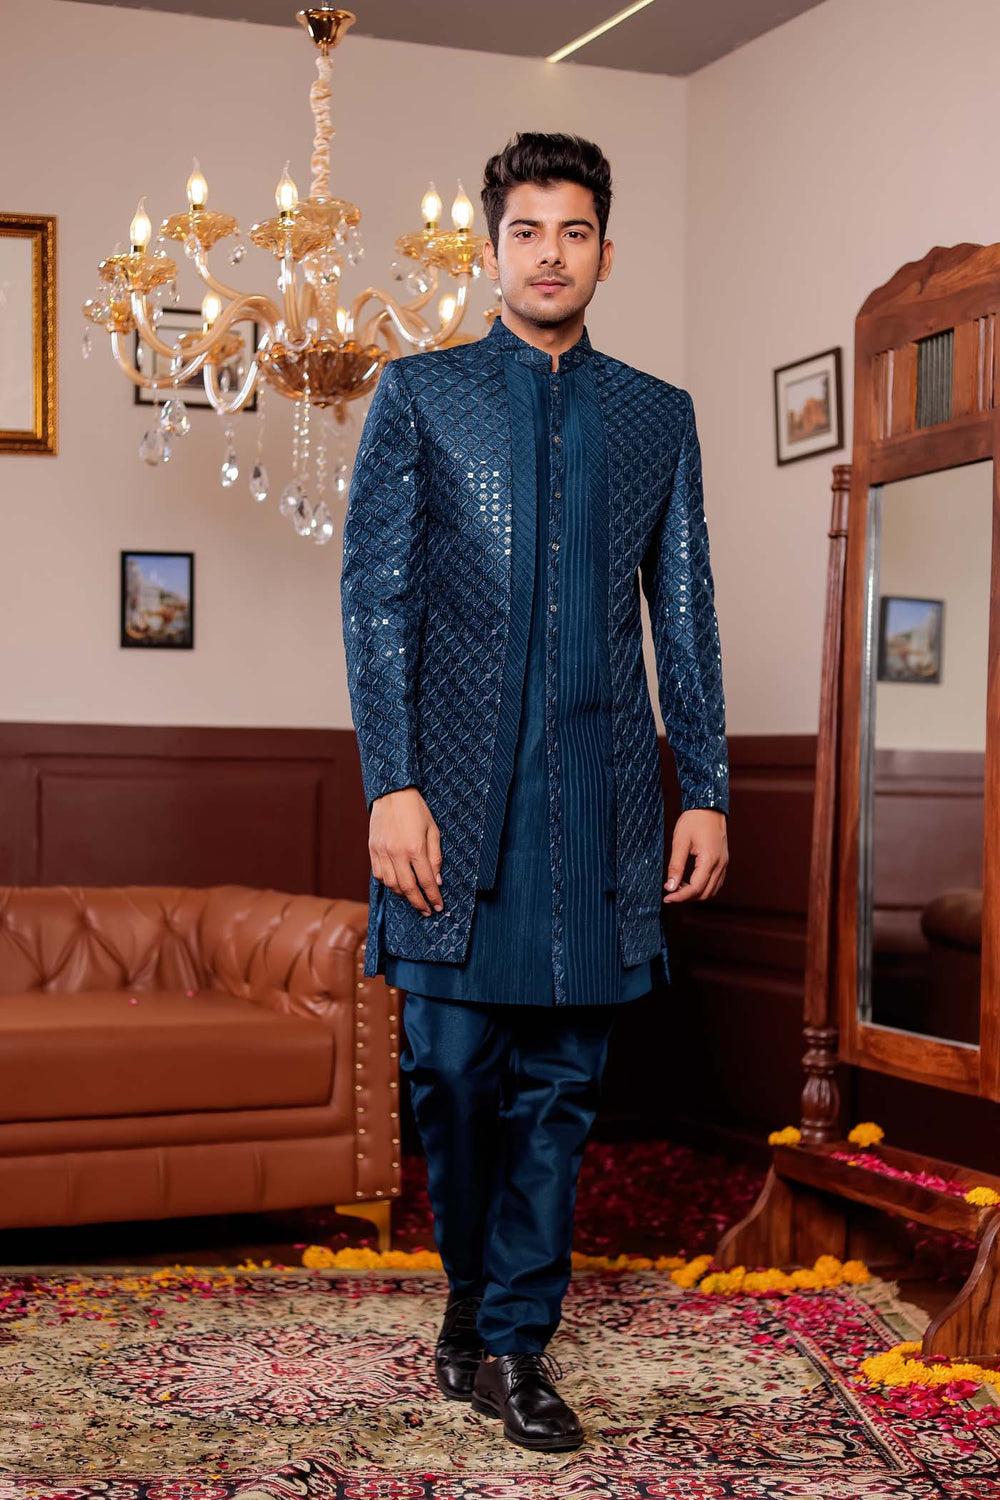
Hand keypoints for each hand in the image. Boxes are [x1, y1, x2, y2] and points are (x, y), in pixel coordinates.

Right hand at [370, 787, 443, 914]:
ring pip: (391, 884)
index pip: (426, 880)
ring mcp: (382, 852)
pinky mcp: (373, 850)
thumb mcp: (433, 831)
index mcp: (415, 847)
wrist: (392, 794)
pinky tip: (397, 885)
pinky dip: (388, 884)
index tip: (438, 906)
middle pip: (408, 888)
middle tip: (426, 911)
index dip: (433, 897)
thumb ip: (435, 857)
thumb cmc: (416, 810)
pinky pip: (379, 875)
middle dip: (418, 902)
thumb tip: (437, 881)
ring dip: (403, 895)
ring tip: (413, 898)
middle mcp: (397, 853)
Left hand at [662, 808, 727, 903]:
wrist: (709, 807)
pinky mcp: (723, 862)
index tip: (667, 898)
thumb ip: (676, 866)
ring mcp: (724, 864)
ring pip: (712, 890)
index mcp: (709, 859)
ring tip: (679, 886)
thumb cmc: (694, 821)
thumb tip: (670, 887)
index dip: (680, 896)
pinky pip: (716, 882)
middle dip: (687, 897)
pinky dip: (703, 887)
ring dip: (696, 893)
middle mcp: (720, 864)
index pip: (696, 888)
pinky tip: (690, 881)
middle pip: (705, 893)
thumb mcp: (680, 842)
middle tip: (670, 892)